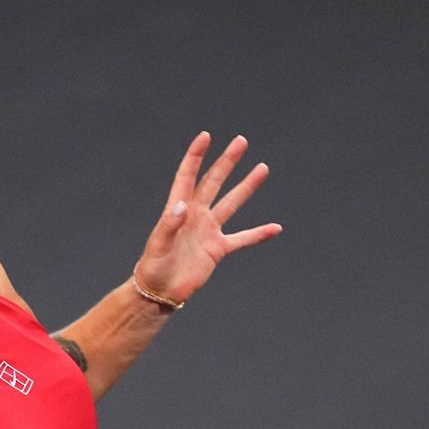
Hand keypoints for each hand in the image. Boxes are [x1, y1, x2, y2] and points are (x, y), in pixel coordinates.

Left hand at [133, 132, 281, 304]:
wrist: (160, 291)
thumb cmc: (153, 267)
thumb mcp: (157, 245)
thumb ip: (169, 225)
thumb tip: (183, 206)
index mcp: (178, 209)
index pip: (188, 176)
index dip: (196, 156)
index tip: (205, 136)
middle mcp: (196, 215)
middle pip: (214, 182)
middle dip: (227, 162)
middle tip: (241, 142)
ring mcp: (209, 230)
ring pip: (232, 203)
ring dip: (247, 187)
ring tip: (262, 168)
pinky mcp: (218, 249)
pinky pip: (243, 239)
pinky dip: (259, 234)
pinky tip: (276, 228)